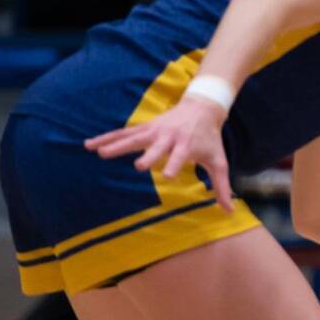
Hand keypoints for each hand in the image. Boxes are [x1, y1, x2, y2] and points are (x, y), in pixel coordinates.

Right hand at [86, 97, 232, 210]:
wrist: (202, 108)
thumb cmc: (210, 139)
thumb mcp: (218, 161)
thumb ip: (221, 187)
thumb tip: (229, 211)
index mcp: (186, 145)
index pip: (180, 157)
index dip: (174, 165)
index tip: (167, 176)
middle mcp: (168, 137)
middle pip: (155, 146)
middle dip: (147, 155)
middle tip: (137, 166)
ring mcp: (154, 130)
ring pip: (132, 137)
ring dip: (114, 144)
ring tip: (95, 152)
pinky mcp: (145, 127)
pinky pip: (123, 133)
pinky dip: (106, 137)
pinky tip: (89, 144)